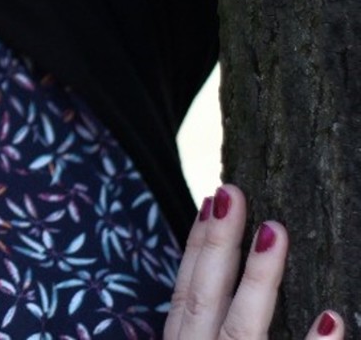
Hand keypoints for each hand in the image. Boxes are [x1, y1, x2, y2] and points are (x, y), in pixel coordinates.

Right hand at [165, 183, 342, 339]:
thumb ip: (207, 320)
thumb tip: (225, 265)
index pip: (187, 287)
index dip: (197, 243)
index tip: (212, 200)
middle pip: (205, 295)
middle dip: (218, 242)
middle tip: (234, 193)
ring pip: (241, 325)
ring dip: (258, 278)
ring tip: (274, 232)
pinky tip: (331, 317)